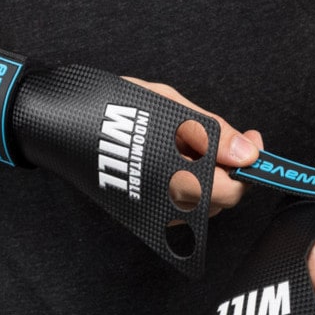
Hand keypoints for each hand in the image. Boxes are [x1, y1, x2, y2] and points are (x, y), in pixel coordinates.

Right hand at [126, 78, 262, 215]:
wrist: (63, 118)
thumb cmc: (113, 106)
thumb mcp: (170, 105)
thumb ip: (213, 133)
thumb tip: (248, 153)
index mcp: (176, 176)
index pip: (232, 190)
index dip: (249, 169)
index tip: (251, 143)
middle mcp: (163, 200)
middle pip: (218, 201)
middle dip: (227, 172)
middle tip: (222, 139)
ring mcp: (150, 208)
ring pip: (199, 206)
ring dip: (208, 179)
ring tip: (192, 146)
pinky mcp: (139, 208)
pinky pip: (176, 206)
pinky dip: (186, 185)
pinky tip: (175, 161)